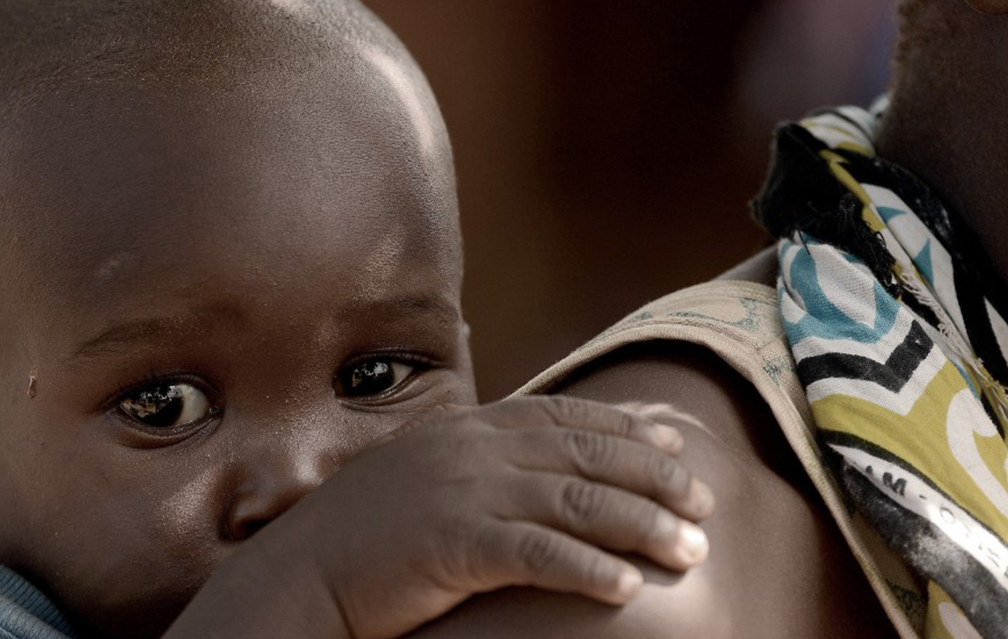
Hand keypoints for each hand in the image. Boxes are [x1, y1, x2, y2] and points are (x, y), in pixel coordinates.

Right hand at [200, 395, 714, 638]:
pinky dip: (588, 570)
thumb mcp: (422, 474)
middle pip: (585, 453)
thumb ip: (475, 459)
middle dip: (655, 477)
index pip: (563, 417)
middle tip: (705, 504)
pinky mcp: (454, 542)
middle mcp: (473, 449)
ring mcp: (464, 492)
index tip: (675, 445)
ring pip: (576, 501)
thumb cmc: (363, 531)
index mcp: (467, 428)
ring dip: (642, 527)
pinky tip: (627, 590)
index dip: (625, 428)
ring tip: (690, 553)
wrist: (302, 571)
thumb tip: (528, 466)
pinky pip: (538, 555)